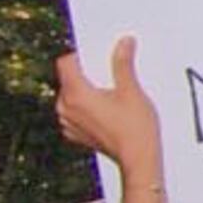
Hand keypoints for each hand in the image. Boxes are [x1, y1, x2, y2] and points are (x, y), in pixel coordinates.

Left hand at [54, 36, 165, 176]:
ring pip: (70, 96)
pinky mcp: (75, 134)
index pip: (65, 63)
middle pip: (68, 79)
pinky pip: (74, 112)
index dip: (80, 55)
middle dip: (87, 73)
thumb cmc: (135, 129)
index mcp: (75, 95)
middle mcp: (66, 109)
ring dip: (86, 90)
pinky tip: (107, 110)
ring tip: (111, 94)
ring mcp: (68, 123)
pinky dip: (86, 107)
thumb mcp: (131, 90)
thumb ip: (123, 64)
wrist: (138, 159)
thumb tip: (123, 44)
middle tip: (110, 74)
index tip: (97, 54)